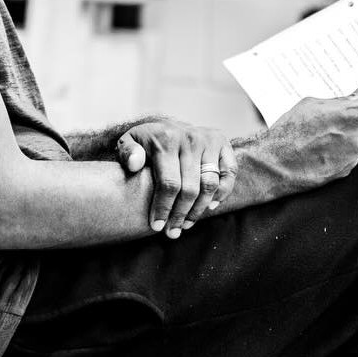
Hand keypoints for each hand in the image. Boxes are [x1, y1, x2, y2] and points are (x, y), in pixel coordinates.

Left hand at [115, 120, 236, 238]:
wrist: (166, 124)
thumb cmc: (146, 140)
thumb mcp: (129, 141)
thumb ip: (127, 152)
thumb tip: (134, 163)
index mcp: (166, 139)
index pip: (168, 183)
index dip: (163, 208)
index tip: (157, 226)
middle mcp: (190, 139)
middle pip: (189, 188)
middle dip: (180, 215)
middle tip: (172, 232)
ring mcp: (208, 140)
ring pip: (209, 184)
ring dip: (199, 209)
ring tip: (186, 224)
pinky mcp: (222, 142)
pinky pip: (229, 172)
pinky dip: (224, 192)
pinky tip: (210, 206)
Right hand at [241, 87, 357, 201]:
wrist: (275, 163)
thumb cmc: (290, 130)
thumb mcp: (311, 105)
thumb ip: (340, 100)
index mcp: (352, 114)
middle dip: (350, 120)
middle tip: (326, 121)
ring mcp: (354, 155)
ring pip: (355, 139)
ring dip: (342, 136)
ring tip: (316, 138)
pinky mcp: (347, 170)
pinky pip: (348, 155)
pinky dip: (336, 152)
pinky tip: (317, 151)